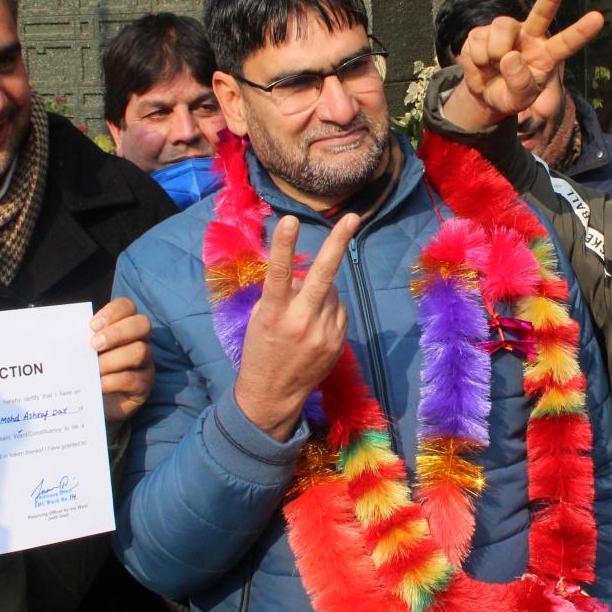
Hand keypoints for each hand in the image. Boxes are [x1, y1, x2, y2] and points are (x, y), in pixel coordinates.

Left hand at [91, 297, 153, 422]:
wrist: (94, 401)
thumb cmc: (89, 369)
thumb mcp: (85, 350)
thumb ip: (81, 338)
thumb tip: (64, 333)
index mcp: (125, 325)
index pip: (128, 307)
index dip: (112, 312)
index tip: (92, 326)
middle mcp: (141, 340)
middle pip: (142, 324)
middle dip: (116, 332)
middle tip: (94, 345)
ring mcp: (146, 362)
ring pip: (139, 351)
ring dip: (112, 359)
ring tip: (94, 369)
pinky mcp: (144, 385)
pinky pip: (134, 379)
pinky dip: (113, 381)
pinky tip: (98, 385)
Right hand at [234, 213, 358, 440]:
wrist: (273, 394)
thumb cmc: (260, 348)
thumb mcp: (260, 317)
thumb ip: (281, 294)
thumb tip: (305, 275)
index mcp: (274, 313)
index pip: (278, 273)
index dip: (284, 245)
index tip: (289, 220)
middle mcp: (300, 321)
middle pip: (323, 276)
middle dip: (337, 243)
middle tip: (351, 217)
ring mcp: (324, 333)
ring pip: (332, 291)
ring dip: (322, 291)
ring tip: (304, 313)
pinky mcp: (339, 342)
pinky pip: (339, 310)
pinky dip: (330, 309)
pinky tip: (315, 326)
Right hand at [445, 0, 603, 132]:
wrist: (482, 94)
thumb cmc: (509, 95)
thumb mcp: (519, 101)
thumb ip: (520, 84)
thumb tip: (510, 57)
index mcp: (546, 54)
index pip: (565, 43)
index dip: (580, 32)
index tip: (598, 19)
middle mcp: (529, 36)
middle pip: (542, 13)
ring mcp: (506, 31)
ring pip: (502, 27)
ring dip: (494, 52)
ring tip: (493, 64)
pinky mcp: (483, 31)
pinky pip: (479, 39)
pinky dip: (477, 58)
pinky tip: (481, 63)